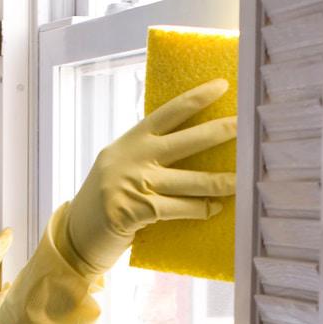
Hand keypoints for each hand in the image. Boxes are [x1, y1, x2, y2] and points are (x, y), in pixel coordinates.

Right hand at [62, 79, 236, 275]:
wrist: (76, 237)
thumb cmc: (106, 202)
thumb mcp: (120, 168)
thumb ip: (147, 155)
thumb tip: (192, 146)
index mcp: (130, 141)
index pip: (168, 113)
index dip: (196, 98)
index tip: (222, 86)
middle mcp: (132, 157)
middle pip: (187, 140)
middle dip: (220, 131)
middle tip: (246, 125)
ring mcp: (133, 183)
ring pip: (191, 180)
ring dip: (222, 181)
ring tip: (243, 179)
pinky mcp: (136, 210)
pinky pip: (180, 208)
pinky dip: (200, 209)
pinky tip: (214, 208)